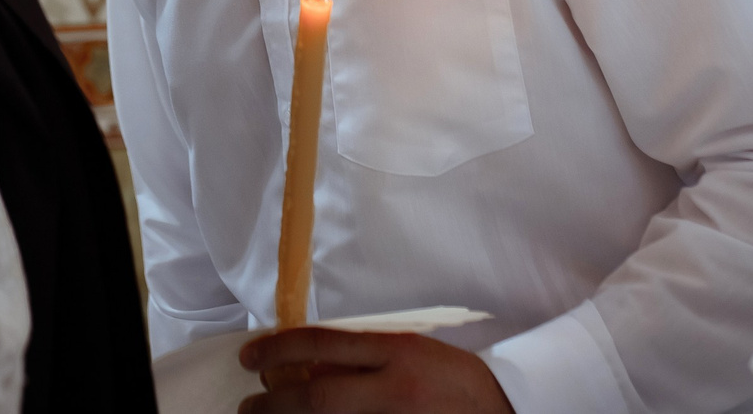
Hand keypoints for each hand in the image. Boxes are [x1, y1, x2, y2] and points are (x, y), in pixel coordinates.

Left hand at [236, 331, 512, 413]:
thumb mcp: (411, 348)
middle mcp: (394, 389)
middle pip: (316, 398)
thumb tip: (307, 362)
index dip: (279, 348)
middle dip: (273, 402)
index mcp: (397, 351)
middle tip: (248, 405)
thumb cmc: (453, 377)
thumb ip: (364, 353)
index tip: (250, 356)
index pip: (323, 345)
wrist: (505, 409)